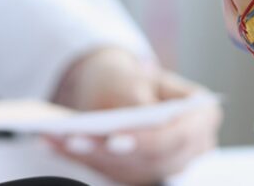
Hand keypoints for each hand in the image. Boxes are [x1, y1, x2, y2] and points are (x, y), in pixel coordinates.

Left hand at [47, 48, 220, 184]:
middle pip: (150, 160)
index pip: (176, 136)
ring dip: (88, 157)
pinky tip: (51, 144)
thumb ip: (139, 99)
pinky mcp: (139, 177)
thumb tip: (133, 118)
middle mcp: (191, 147)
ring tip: (56, 138)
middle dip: (107, 152)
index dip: (145, 141)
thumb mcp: (138, 77)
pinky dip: (79, 159)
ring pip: (127, 171)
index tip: (113, 137)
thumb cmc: (135, 78)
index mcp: (202, 115)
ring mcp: (166, 166)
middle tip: (73, 139)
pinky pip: (108, 173)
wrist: (121, 88)